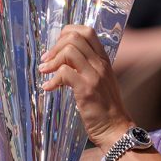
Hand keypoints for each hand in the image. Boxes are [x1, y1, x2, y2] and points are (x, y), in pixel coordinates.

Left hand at [38, 25, 132, 150]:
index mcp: (103, 60)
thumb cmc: (105, 108)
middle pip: (75, 37)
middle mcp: (100, 64)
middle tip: (47, 61)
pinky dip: (52, 79)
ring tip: (45, 72)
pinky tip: (48, 88)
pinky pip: (64, 72)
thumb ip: (88, 68)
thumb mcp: (101, 81)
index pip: (87, 31)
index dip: (67, 33)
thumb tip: (65, 60)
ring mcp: (94, 76)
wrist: (115, 128)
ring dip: (52, 61)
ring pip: (69, 51)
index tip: (57, 47)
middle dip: (55, 46)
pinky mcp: (86, 89)